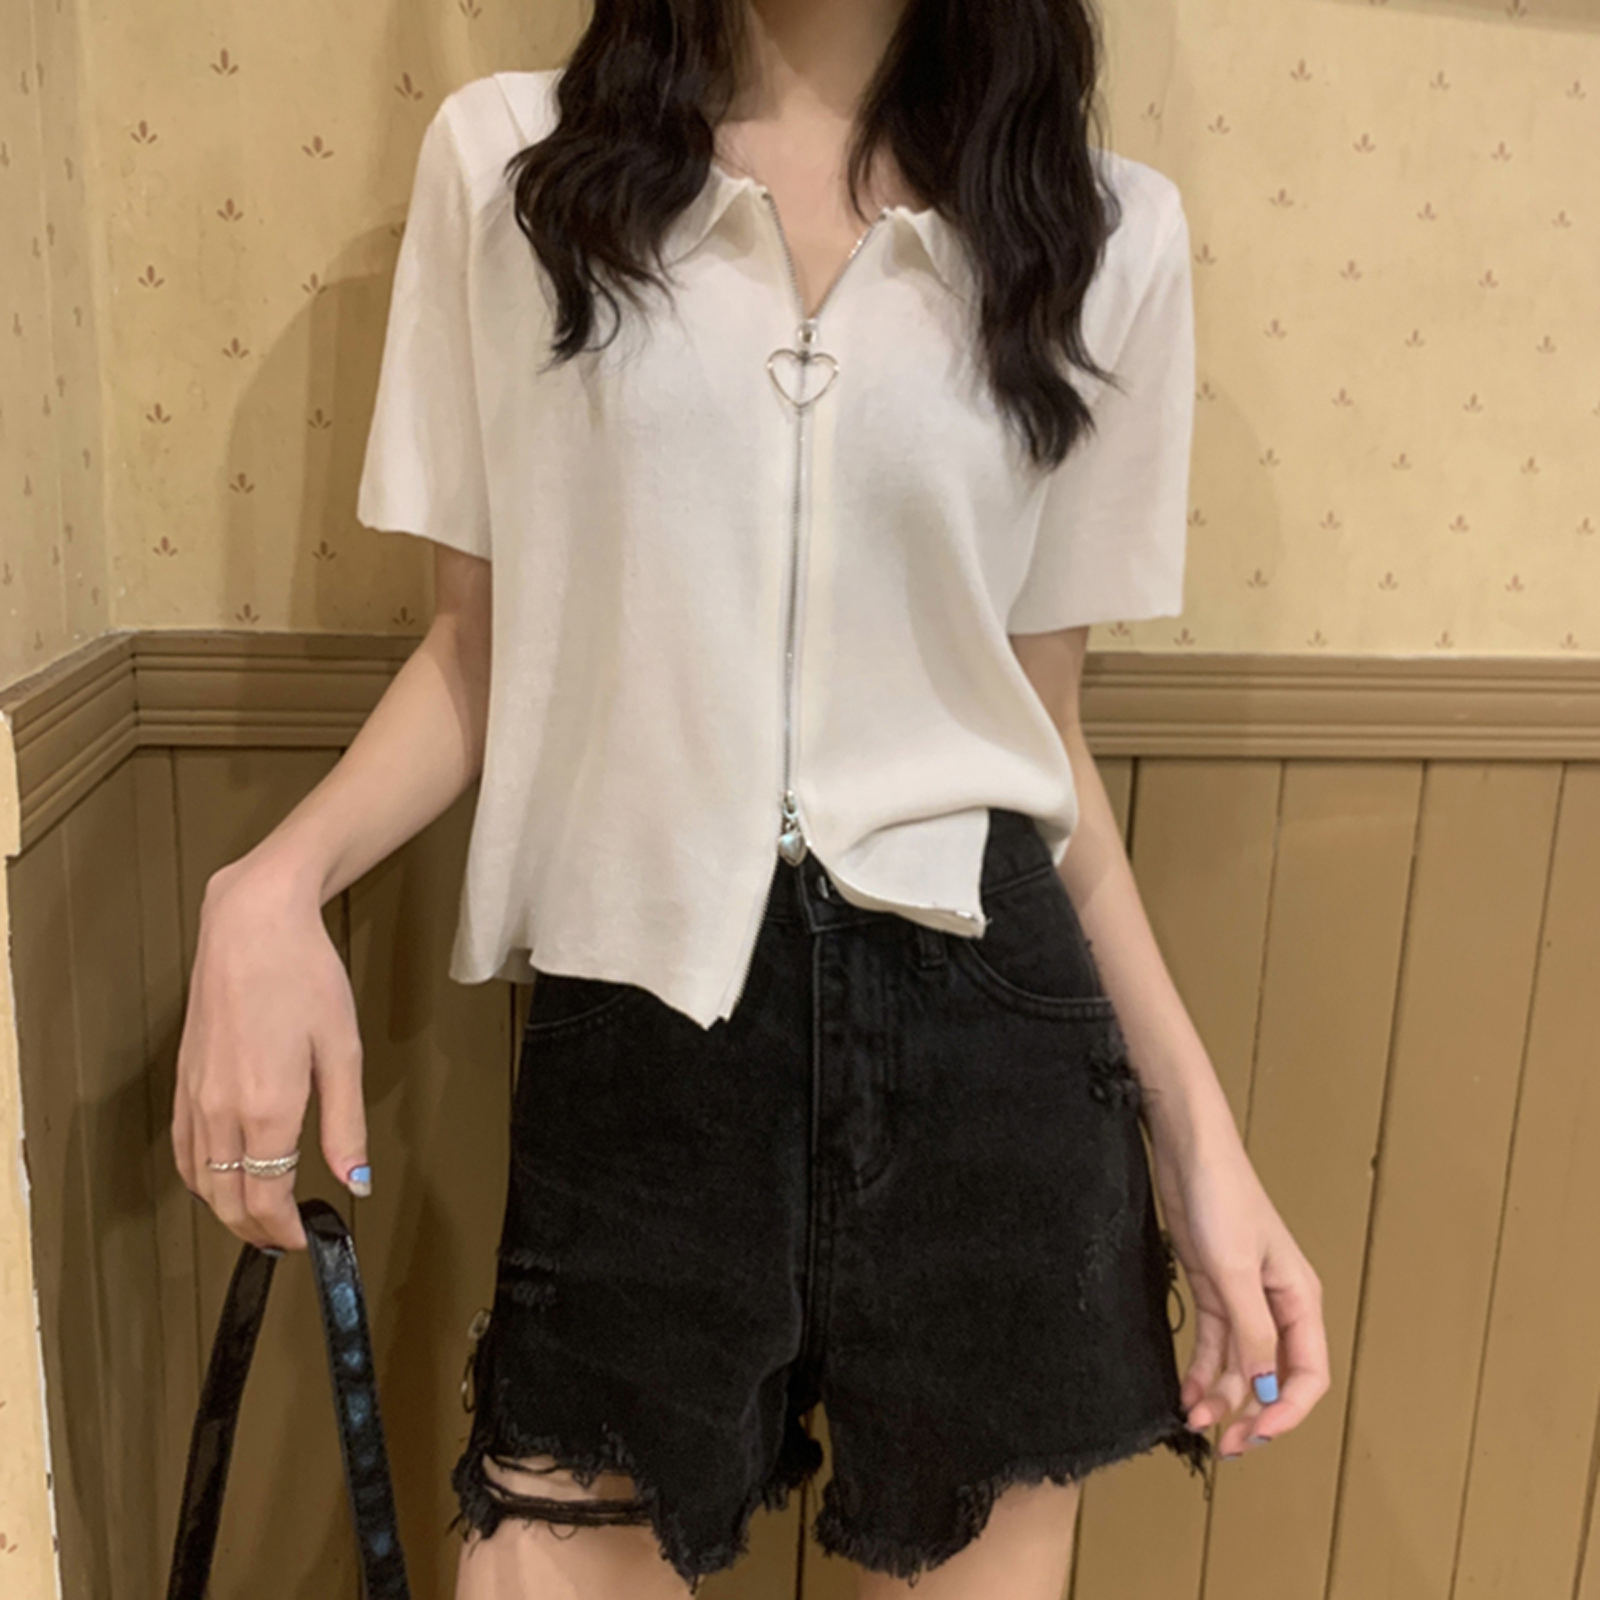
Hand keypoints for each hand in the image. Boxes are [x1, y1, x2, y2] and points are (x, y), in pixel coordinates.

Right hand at [172, 858, 369, 1251]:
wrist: (251, 926)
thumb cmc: (305, 978)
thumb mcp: (342, 1051)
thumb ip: (346, 1125)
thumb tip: (356, 1182)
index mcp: (266, 1108)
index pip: (267, 1198)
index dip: (285, 1229)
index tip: (308, 1240)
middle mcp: (221, 1110)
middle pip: (227, 1200)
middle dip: (256, 1230)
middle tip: (287, 1239)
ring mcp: (194, 1096)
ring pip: (200, 1181)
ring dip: (227, 1209)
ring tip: (261, 1217)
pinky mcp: (182, 1080)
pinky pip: (184, 1149)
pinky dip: (202, 1177)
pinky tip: (224, 1176)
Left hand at [1143, 1096, 1329, 1458]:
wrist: (1187, 1150)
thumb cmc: (1221, 1196)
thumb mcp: (1235, 1270)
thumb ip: (1252, 1332)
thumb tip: (1266, 1390)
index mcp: (1299, 1299)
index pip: (1307, 1374)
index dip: (1286, 1412)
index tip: (1255, 1435)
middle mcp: (1276, 1304)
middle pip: (1273, 1376)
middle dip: (1251, 1413)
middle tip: (1223, 1446)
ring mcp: (1244, 1297)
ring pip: (1240, 1364)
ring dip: (1221, 1396)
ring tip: (1194, 1422)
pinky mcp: (1212, 1286)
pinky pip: (1214, 1342)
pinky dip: (1203, 1370)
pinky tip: (1187, 1393)